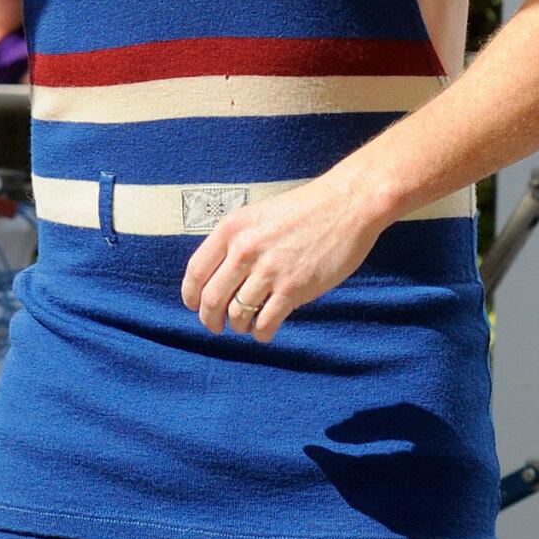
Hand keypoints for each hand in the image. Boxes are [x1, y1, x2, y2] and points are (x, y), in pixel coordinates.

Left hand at [180, 173, 388, 339]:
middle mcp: (245, 249)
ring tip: (246, 325)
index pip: (195, 271)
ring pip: (237, 315)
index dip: (191, 295)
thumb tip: (219, 276)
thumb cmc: (305, 210)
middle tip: (216, 326)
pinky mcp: (293, 288)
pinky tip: (265, 330)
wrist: (347, 205)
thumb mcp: (258, 215)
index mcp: (232, 228)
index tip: (194, 306)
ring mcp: (269, 270)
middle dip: (210, 320)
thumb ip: (236, 241)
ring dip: (238, 326)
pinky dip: (261, 333)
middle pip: (212, 299)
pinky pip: (265, 323)